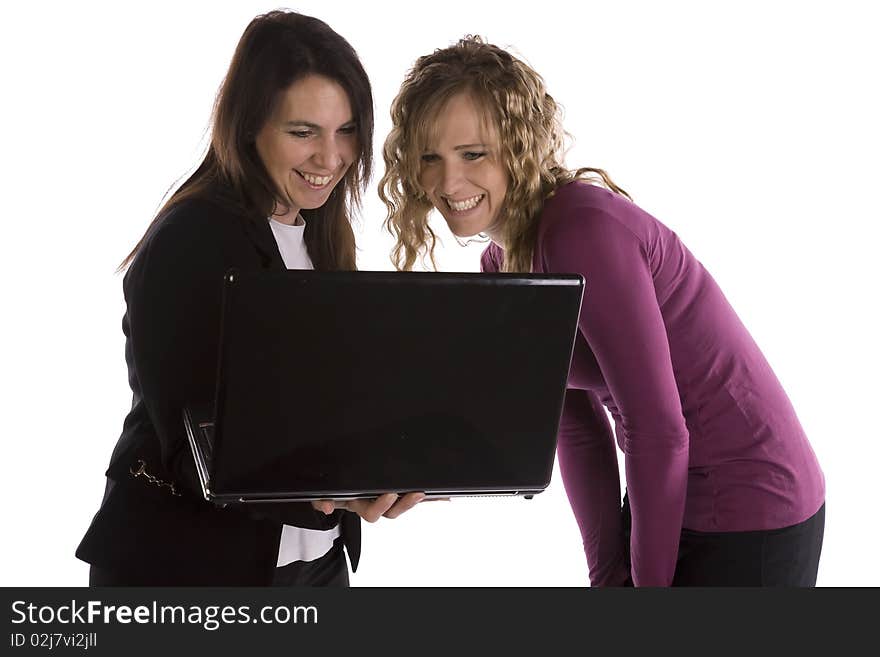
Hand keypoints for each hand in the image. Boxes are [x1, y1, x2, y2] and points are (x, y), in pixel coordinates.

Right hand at [311, 492, 425, 521]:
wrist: (330, 490)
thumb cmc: (330, 492)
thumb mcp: (322, 495)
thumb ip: (321, 500)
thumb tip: (326, 505)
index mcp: (358, 504)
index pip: (372, 510)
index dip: (382, 505)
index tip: (390, 495)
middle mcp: (373, 503)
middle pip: (392, 510)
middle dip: (405, 503)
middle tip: (416, 493)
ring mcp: (383, 497)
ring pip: (401, 503)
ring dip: (415, 500)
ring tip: (427, 492)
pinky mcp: (393, 491)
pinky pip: (410, 494)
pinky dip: (429, 499)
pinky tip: (444, 497)